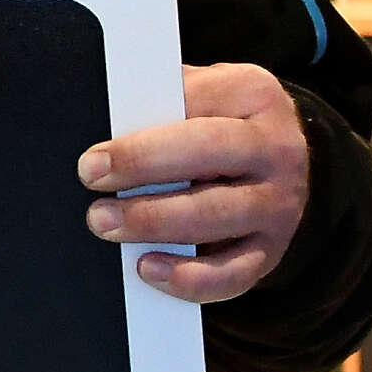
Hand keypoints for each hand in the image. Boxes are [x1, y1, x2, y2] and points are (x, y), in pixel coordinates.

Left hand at [80, 64, 309, 304]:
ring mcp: (280, 203)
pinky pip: (233, 272)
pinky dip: (189, 278)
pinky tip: (147, 269)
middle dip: (144, 167)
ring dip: (155, 222)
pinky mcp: (271, 250)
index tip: (94, 158)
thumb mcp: (198, 95)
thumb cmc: (213, 124)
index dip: (143, 133)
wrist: (272, 164)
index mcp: (254, 94)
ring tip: (106, 224)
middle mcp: (277, 148)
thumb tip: (102, 123)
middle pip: (209, 153)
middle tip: (92, 181)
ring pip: (217, 214)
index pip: (195, 105)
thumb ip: (160, 102)